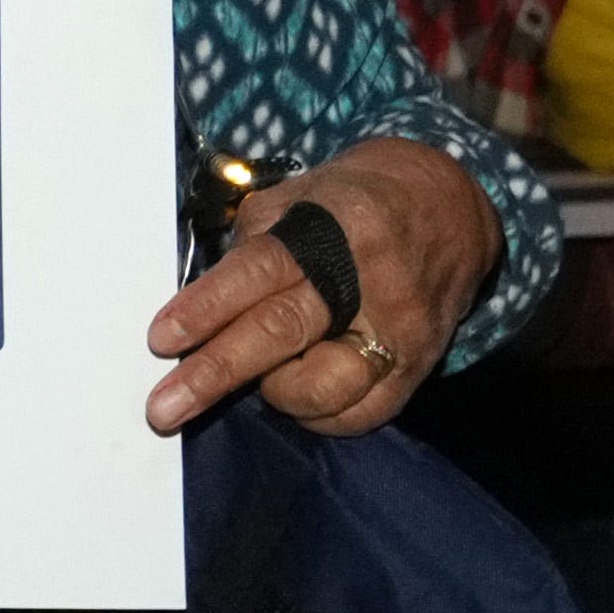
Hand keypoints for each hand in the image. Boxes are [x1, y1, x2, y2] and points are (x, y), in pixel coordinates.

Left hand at [145, 136, 497, 433]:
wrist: (452, 209)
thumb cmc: (354, 204)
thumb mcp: (298, 197)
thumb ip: (250, 244)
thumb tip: (197, 301)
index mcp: (328, 231)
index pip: (257, 272)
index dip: (207, 308)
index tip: (161, 340)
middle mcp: (364, 283)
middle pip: (281, 333)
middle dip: (216, 373)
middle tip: (164, 409)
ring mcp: (395, 329)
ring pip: (324, 388)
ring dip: (276, 394)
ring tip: (263, 379)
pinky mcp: (418, 366)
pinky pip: (361, 414)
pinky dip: (319, 415)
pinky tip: (299, 397)